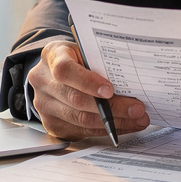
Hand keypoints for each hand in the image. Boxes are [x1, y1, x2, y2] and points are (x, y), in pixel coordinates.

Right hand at [26, 42, 149, 140]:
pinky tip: (124, 125)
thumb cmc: (77, 58)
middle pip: (76, 100)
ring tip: (137, 119)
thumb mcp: (85, 50)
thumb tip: (133, 81)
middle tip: (137, 109)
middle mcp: (43, 81)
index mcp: (52, 56)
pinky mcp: (52, 124)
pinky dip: (107, 130)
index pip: (65, 70)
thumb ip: (101, 62)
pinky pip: (82, 131)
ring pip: (81, 120)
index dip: (88, 82)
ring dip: (114, 122)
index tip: (110, 90)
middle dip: (112, 107)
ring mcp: (44, 105)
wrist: (55, 71)